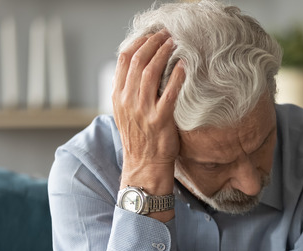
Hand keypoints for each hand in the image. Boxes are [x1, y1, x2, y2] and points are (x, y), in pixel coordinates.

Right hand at [113, 30, 185, 195]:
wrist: (144, 165)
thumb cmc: (140, 138)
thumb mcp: (127, 112)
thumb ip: (130, 91)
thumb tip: (140, 67)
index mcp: (118, 96)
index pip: (123, 59)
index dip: (138, 42)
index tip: (151, 35)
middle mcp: (127, 100)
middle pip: (138, 61)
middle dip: (153, 43)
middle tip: (166, 34)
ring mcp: (143, 110)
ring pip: (151, 72)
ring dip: (164, 54)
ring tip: (175, 43)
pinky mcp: (159, 120)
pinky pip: (169, 93)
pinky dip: (176, 77)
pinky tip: (184, 66)